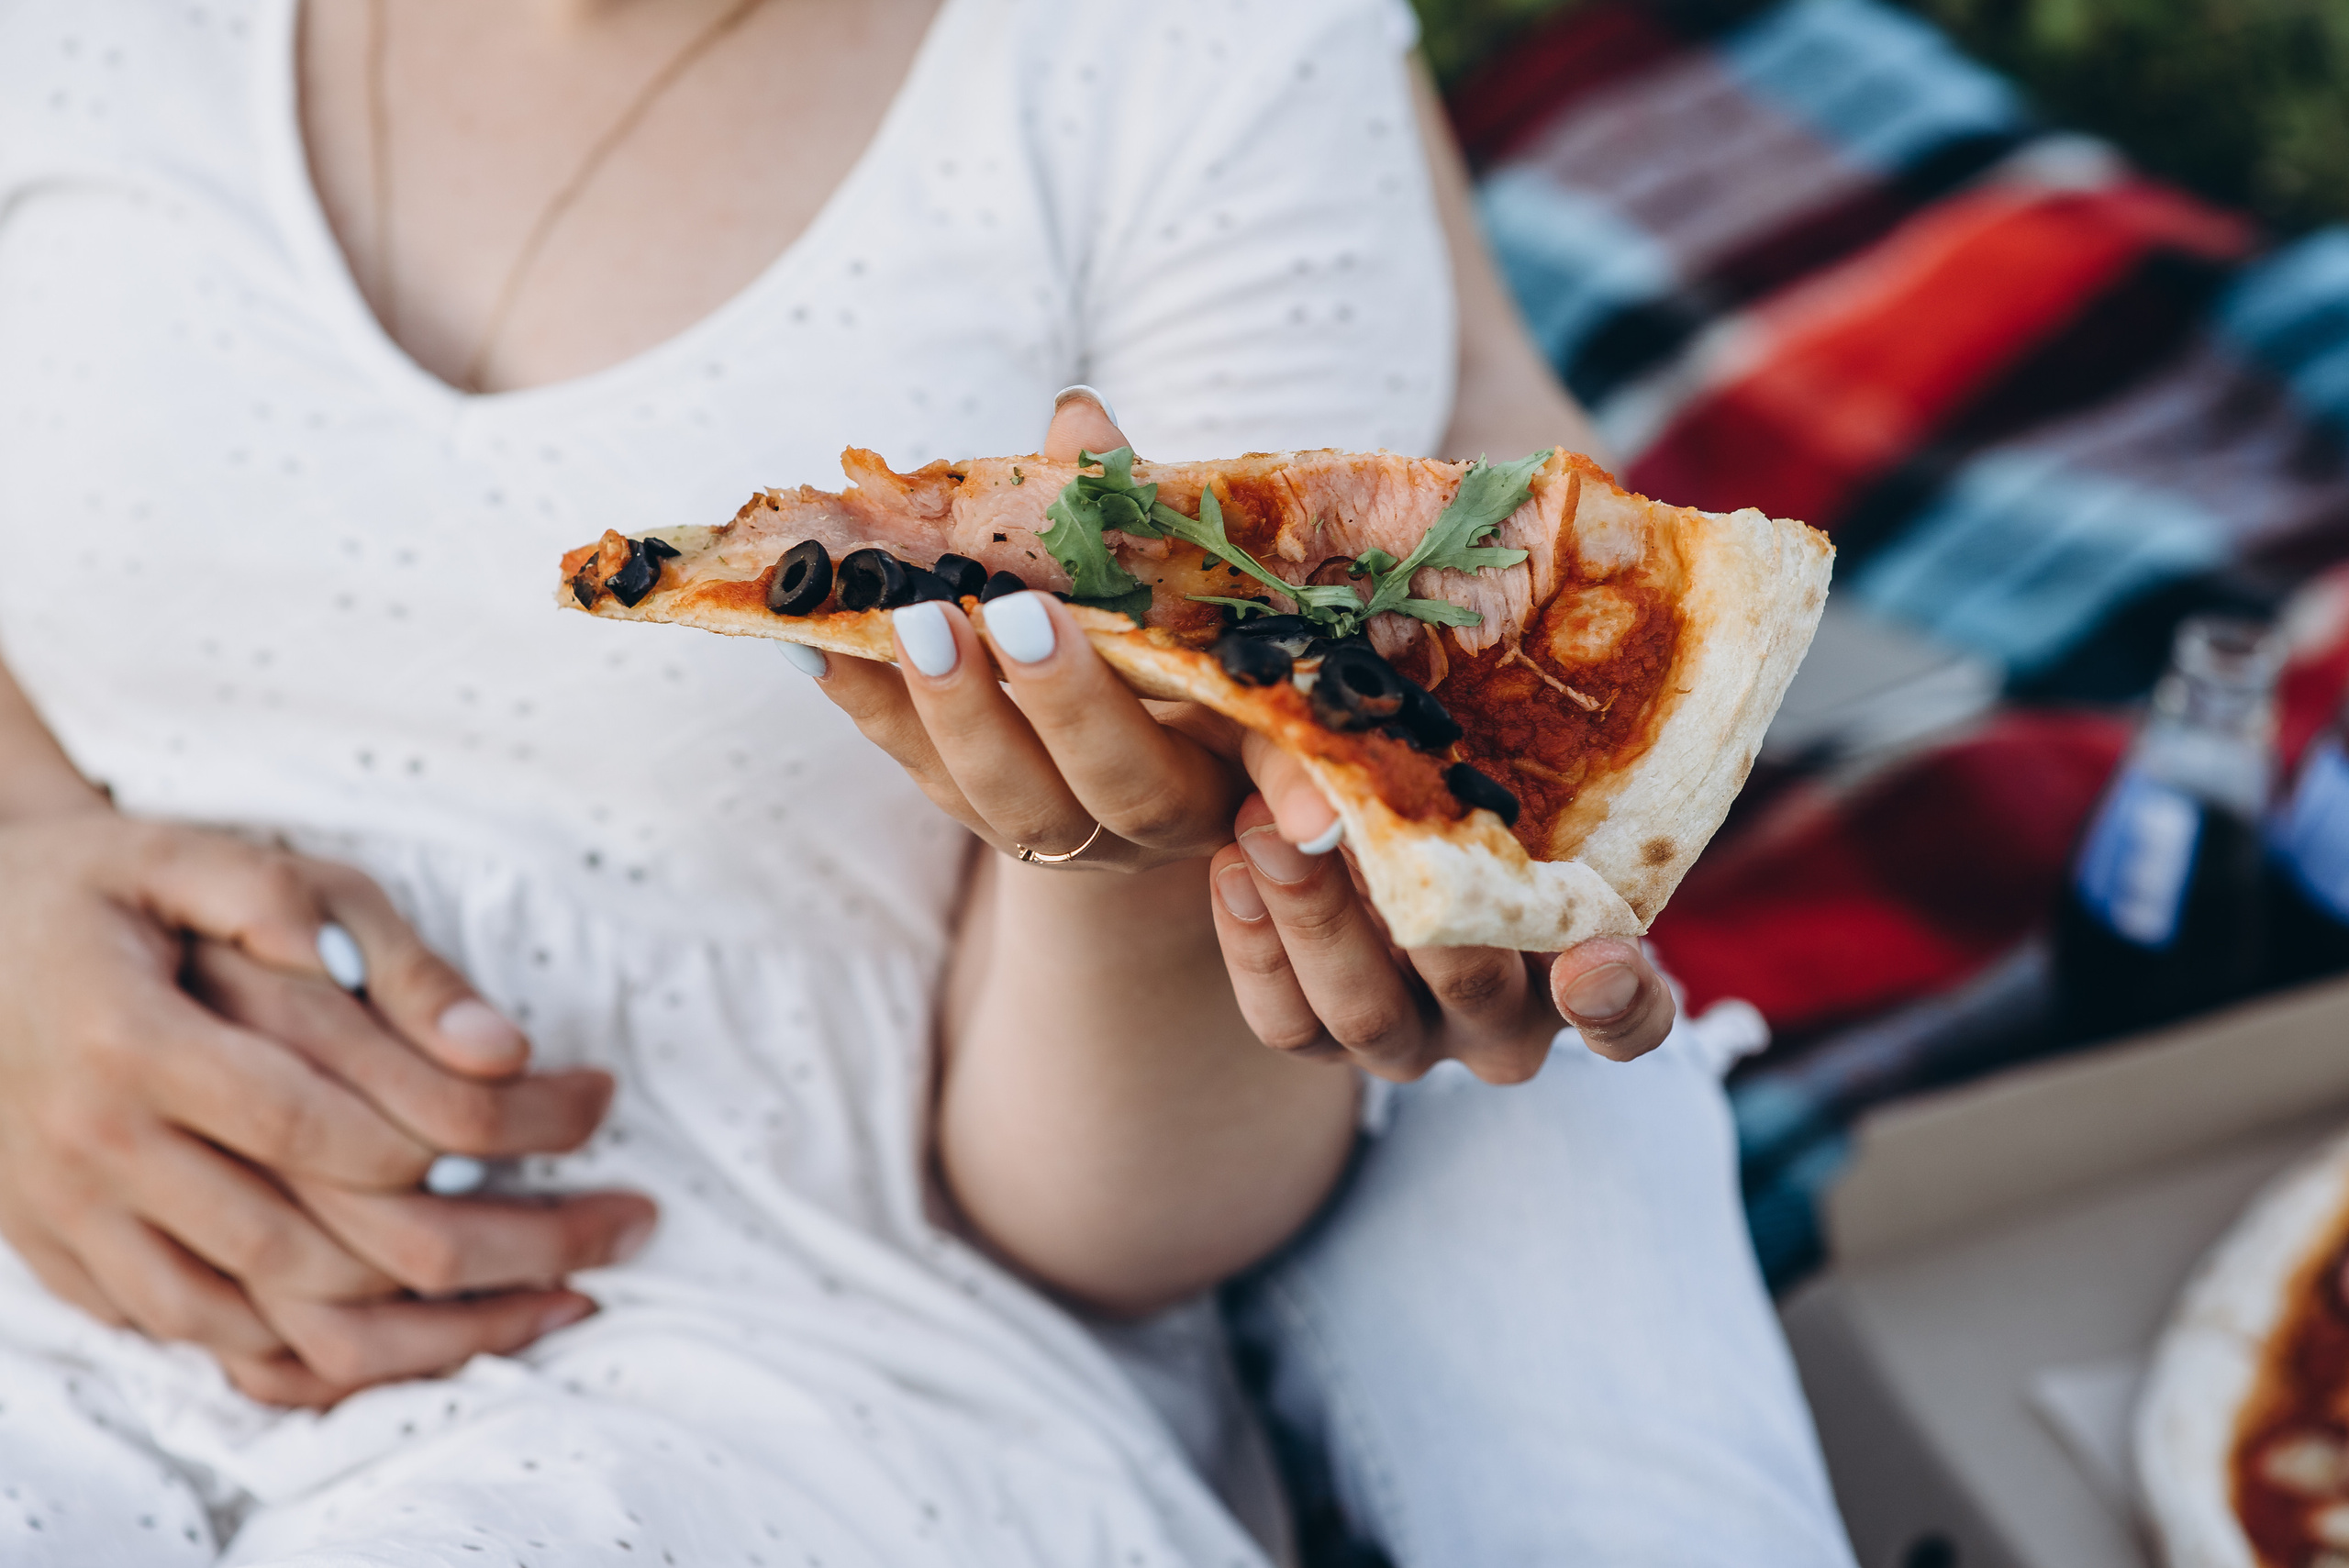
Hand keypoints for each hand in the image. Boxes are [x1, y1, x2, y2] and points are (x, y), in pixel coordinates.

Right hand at [0, 812, 654, 1406]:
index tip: (599, 1106)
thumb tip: (487, 1040)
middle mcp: (107, 1153)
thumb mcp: (205, 857)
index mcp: (140, 1044)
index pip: (346, 1129)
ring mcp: (86, 1225)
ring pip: (288, 1324)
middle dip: (507, 1243)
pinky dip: (337, 1353)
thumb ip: (336, 926)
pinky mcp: (78, 1266)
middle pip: (342, 1246)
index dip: (491, 1131)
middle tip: (626, 1220)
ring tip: (565, 1291)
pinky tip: (436, 1325)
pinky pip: (220, 1347)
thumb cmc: (106, 887)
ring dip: (442, 1324)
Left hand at [799, 392, 1252, 872]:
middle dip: (1060, 703)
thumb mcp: (1190, 584)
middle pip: (1111, 789)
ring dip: (950, 708)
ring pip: (1007, 799)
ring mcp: (1064, 831)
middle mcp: (1154, 815)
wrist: (1139, 754)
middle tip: (1011, 616)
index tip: (1283, 796)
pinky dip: (867, 703)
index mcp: (1238, 759)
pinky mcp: (978, 814)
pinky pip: (920, 770)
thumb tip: (1075, 416)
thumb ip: (1145, 514)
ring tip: (901, 620)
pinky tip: (811, 643)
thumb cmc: (1180, 642)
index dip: (1289, 790)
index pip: (1268, 777)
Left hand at [1207, 785, 1676, 1082]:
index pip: (1631, 1014)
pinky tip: (1229, 867)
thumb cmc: (1435, 774)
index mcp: (1572, 957)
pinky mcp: (1320, 1042)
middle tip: (1360, 832)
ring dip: (1312, 917)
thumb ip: (1447, 750)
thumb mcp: (1460, 757)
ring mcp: (1411, 1041)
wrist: (1324, 809)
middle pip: (1477, 997)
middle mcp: (1500, 1020)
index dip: (1620, 999)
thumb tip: (1379, 722)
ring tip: (1262, 830)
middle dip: (1419, 916)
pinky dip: (1253, 947)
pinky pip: (1285, 1023)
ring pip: (1367, 1017)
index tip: (1592, 962)